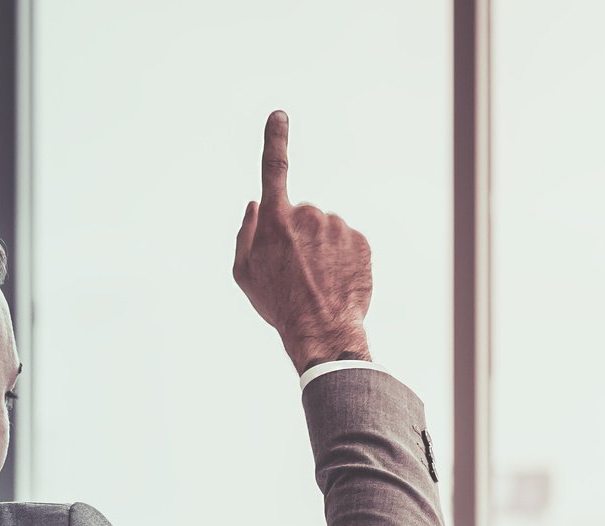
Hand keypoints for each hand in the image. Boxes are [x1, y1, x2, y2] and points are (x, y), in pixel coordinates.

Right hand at [231, 111, 373, 371]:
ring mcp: (337, 226)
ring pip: (326, 231)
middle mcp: (308, 215)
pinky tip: (335, 282)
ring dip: (321, 249)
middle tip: (295, 272)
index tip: (279, 116)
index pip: (273, 169)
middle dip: (298, 236)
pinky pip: (347, 243)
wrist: (322, 331)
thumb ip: (244, 233)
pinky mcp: (360, 240)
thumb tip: (254, 204)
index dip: (275, 139)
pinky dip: (342, 258)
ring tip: (317, 282)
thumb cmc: (278, 304)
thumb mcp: (244, 273)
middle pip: (301, 216)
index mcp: (276, 219)